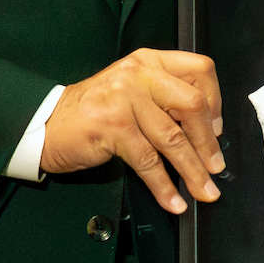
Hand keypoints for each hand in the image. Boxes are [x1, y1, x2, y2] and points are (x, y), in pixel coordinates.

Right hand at [41, 48, 224, 213]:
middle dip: (208, 143)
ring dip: (192, 171)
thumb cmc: (94, 111)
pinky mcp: (112, 126)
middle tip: (215, 168)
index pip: (200, 70)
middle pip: (192, 105)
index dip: (216, 101)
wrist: (46, 123)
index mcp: (150, 62)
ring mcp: (124, 98)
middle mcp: (139, 73)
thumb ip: (165, 99)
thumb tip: (207, 131)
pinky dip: (163, 186)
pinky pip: (148, 162)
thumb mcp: (133, 91)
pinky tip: (172, 200)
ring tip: (203, 190)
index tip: (217, 129)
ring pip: (172, 139)